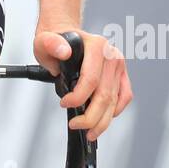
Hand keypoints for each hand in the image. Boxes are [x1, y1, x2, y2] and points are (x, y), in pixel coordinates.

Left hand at [34, 25, 131, 140]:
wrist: (64, 36)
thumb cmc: (56, 41)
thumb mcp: (44, 41)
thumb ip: (50, 44)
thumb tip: (64, 52)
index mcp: (97, 45)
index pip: (91, 79)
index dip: (78, 97)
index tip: (64, 104)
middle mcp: (111, 55)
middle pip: (105, 94)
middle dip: (90, 116)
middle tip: (76, 125)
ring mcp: (118, 65)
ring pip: (115, 100)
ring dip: (103, 121)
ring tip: (90, 132)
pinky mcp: (121, 74)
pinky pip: (124, 96)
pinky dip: (115, 111)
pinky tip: (104, 119)